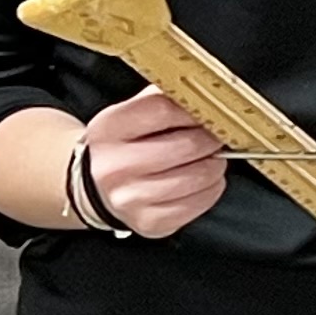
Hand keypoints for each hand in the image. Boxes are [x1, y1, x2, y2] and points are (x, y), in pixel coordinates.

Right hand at [84, 88, 227, 237]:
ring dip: (215, 166)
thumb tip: (202, 93)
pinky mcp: (149, 222)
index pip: (162, 110)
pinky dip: (211, 190)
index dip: (194, 110)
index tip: (209, 112)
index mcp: (109, 129)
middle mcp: (114, 166)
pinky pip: (198, 204)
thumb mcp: (130, 114)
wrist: (98, 187)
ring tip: (212, 159)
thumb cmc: (124, 146)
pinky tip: (204, 181)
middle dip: (211, 139)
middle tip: (217, 136)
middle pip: (185, 146)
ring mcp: (130, 198)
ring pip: (196, 177)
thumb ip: (162, 98)